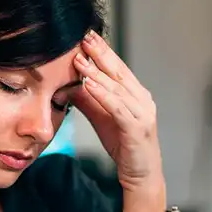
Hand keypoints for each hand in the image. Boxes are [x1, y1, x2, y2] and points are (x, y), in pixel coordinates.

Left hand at [72, 30, 164, 196]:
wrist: (141, 174)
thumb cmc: (124, 145)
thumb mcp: (101, 117)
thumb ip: (88, 100)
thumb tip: (68, 83)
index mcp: (135, 93)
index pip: (116, 68)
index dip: (102, 51)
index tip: (85, 36)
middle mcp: (142, 98)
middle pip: (118, 72)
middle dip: (100, 53)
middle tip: (84, 37)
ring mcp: (142, 112)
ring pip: (117, 88)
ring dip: (97, 73)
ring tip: (80, 60)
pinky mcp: (137, 127)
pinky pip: (118, 108)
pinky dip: (104, 95)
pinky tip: (90, 85)